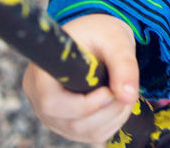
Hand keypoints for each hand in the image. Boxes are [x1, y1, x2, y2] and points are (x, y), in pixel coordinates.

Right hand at [23, 14, 139, 144]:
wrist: (95, 38)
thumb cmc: (99, 33)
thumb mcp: (114, 39)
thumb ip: (124, 65)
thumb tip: (129, 96)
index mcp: (41, 76)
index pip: (53, 104)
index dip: (85, 104)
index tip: (109, 89)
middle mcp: (40, 101)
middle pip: (72, 124)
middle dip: (108, 110)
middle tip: (123, 87)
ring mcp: (53, 117)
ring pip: (84, 132)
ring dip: (114, 116)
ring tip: (122, 88)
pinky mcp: (69, 125)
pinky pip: (92, 135)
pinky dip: (113, 121)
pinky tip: (117, 99)